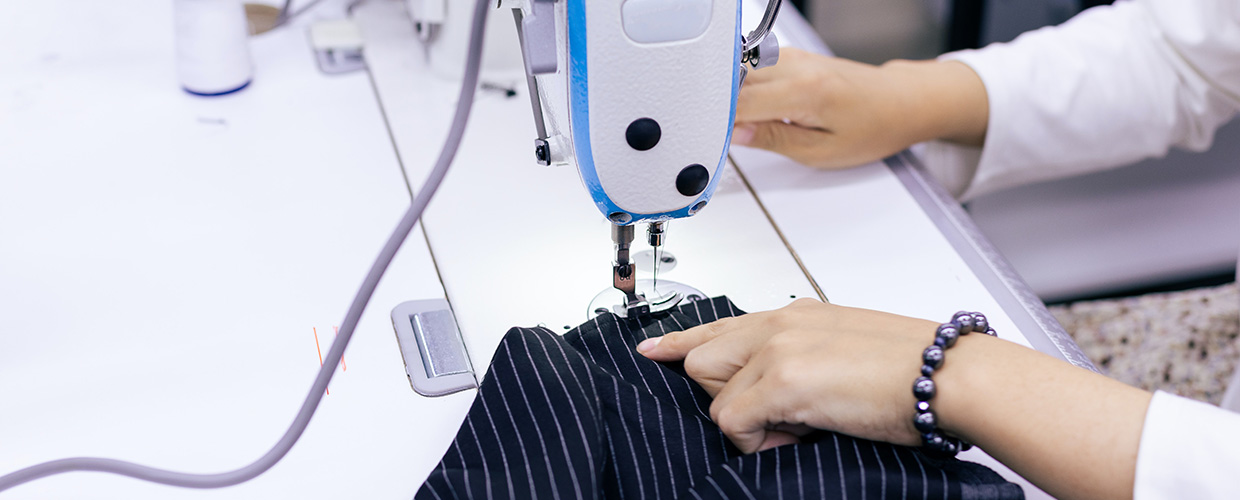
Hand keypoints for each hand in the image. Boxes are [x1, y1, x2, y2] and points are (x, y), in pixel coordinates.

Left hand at [637, 299, 939, 452]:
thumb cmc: (917, 369)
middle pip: (703, 360)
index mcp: (796, 314)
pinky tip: (799, 435)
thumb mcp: (847, 349)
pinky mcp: (783, 380)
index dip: (681, 340)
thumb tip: (777, 396)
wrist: (954, 376)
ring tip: (801, 425)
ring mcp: (778, 349)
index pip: (720, 324)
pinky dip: (757, 441)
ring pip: (714, 395)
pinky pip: (733, 422)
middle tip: (781, 417)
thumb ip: (804, 358)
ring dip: (748, 421)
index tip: (654, 349)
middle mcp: (780, 324)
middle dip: (728, 397)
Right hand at [732, 48, 988, 167]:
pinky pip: (755, 70)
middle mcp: (796, 66)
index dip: (718, 124)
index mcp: (803, 91)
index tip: (709, 141)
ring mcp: (793, 57)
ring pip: (741, 74)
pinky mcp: (793, 57)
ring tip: (738, 124)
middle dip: (721, 111)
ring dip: (732, 98)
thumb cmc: (873, 127)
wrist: (900, 102)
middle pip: (735, 85)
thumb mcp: (821, 151)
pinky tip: (753, 109)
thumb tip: (735, 134)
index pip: (739, 104)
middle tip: (718, 138)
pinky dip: (746, 89)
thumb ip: (772, 140)